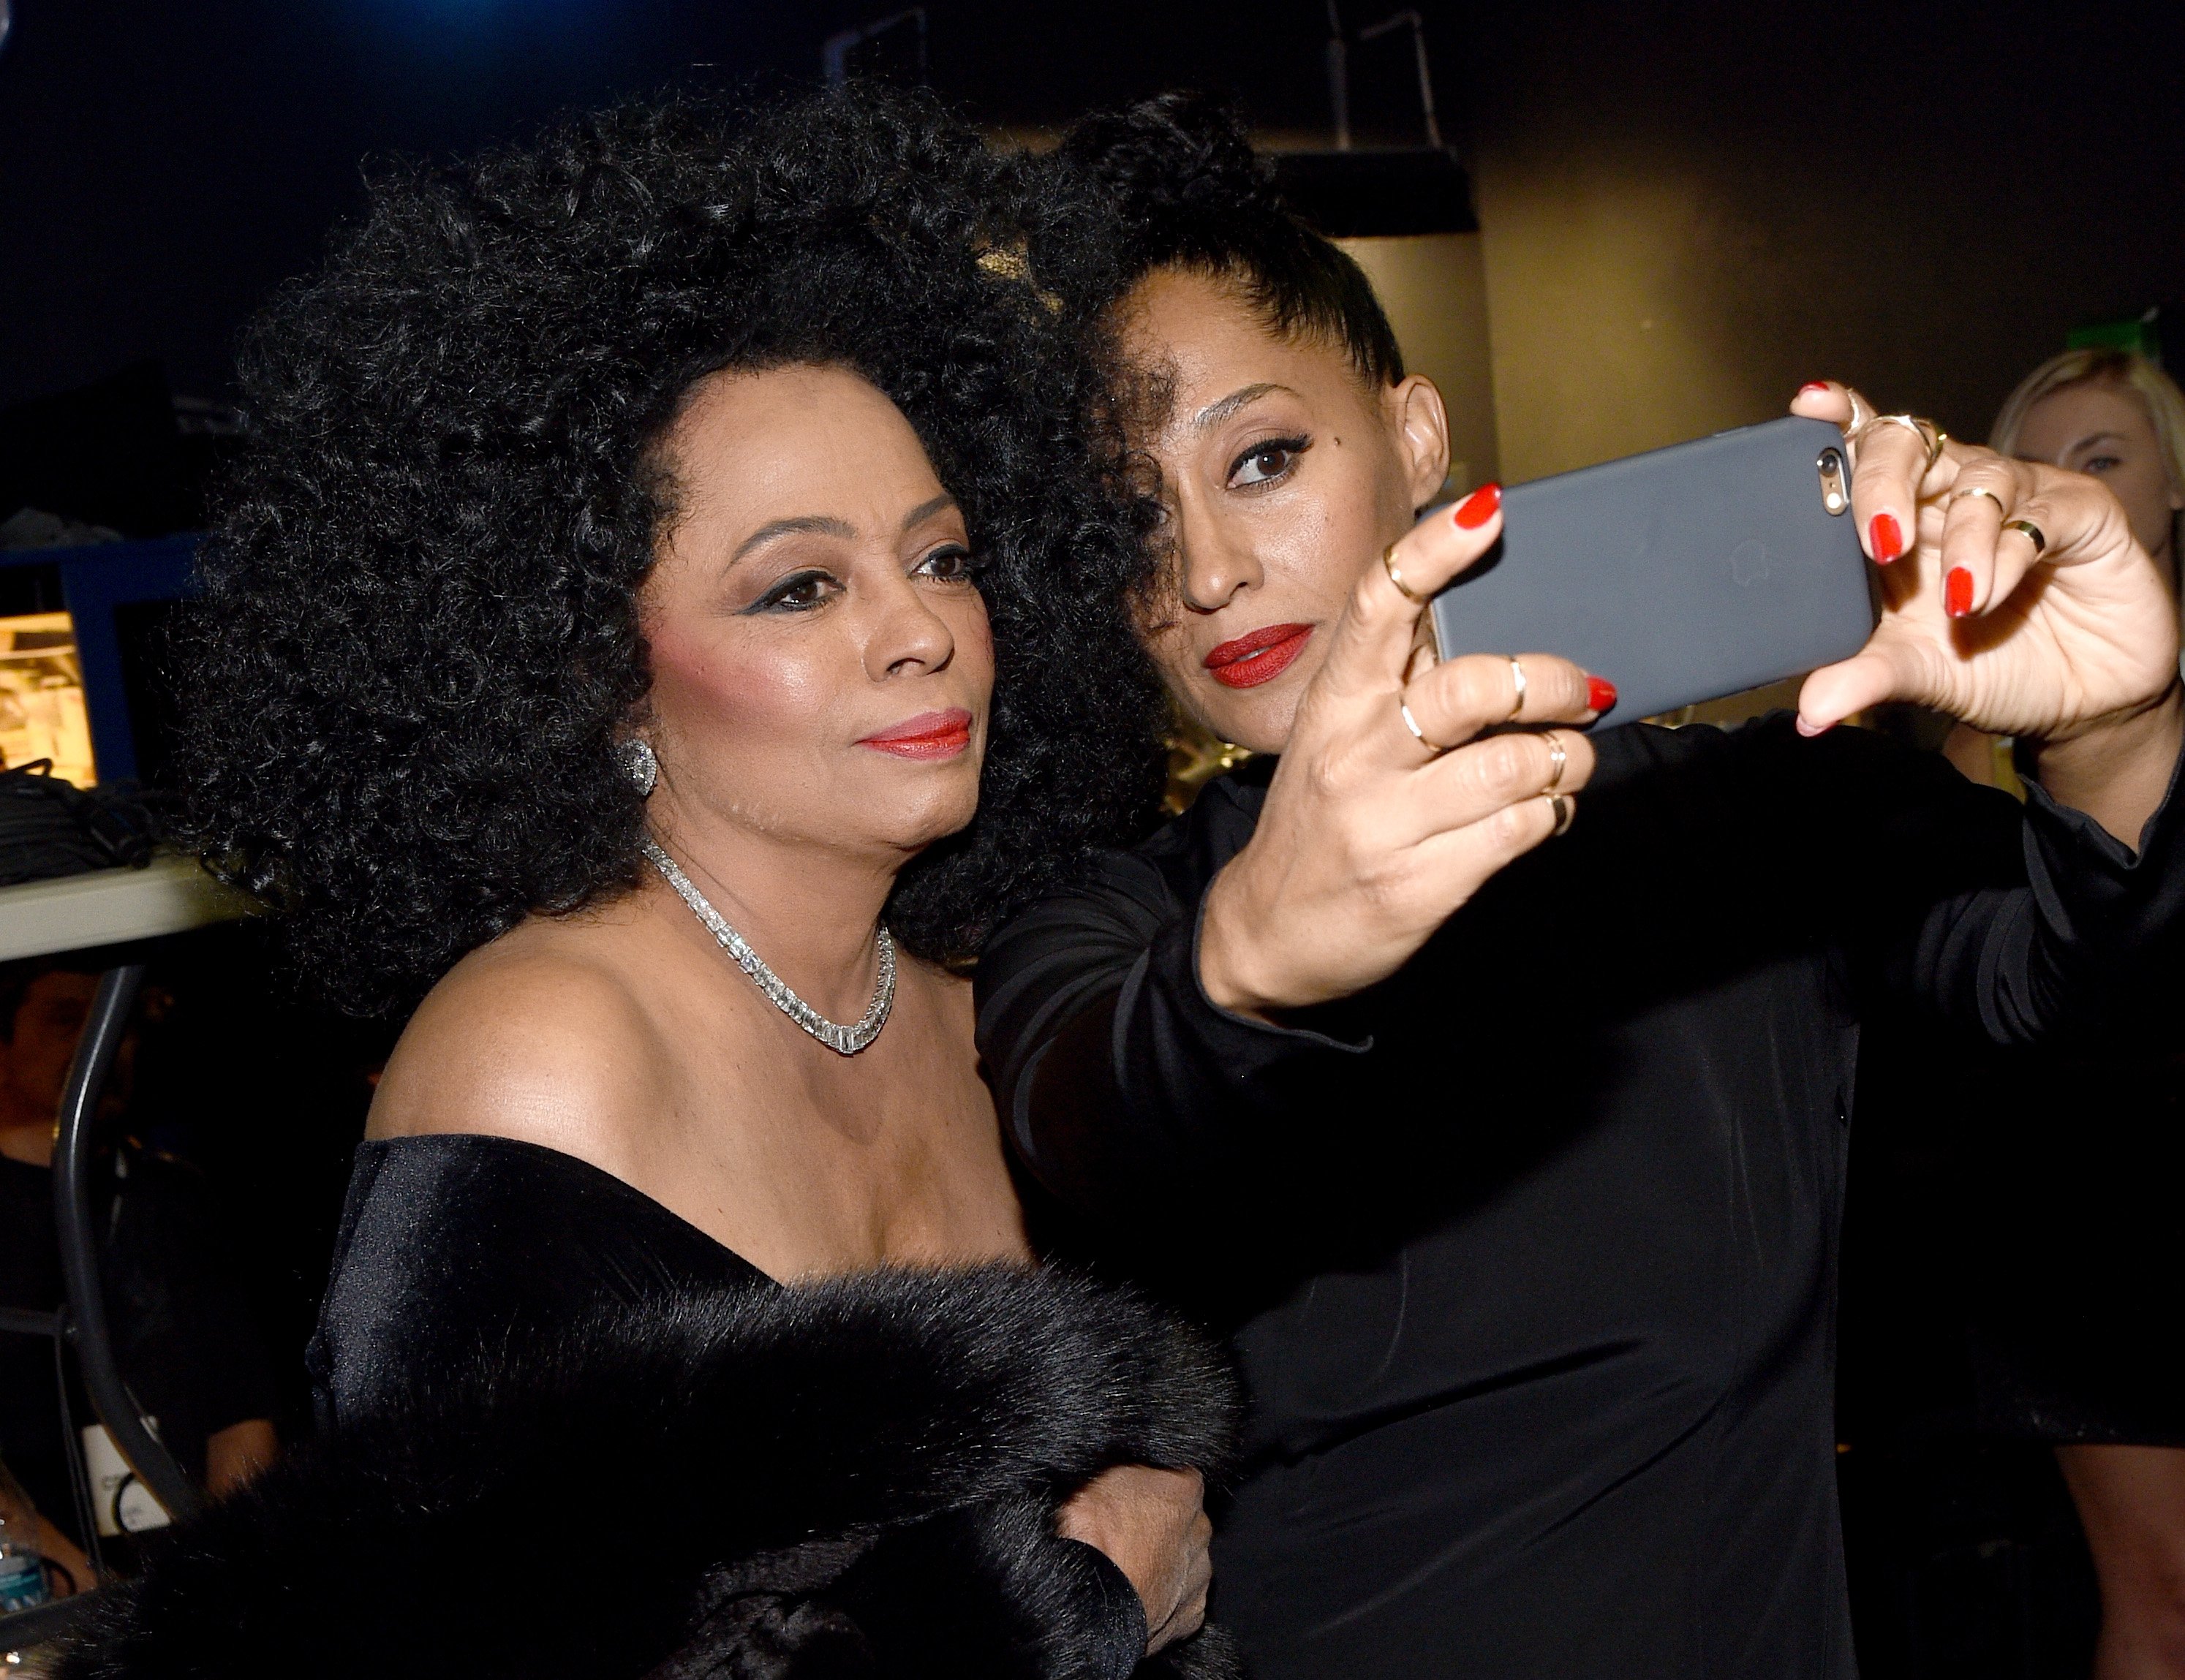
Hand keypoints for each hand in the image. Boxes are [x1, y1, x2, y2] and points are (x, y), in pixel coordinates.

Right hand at [1056, 1464, 1211, 1653]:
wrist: (1093, 1604)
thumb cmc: (1092, 1535)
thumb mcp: (1095, 1474)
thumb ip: (1123, 1464)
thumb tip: (1122, 1458)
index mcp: (1186, 1489)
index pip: (1178, 1473)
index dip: (1154, 1483)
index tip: (1131, 1493)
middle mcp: (1201, 1529)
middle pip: (1185, 1518)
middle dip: (1163, 1524)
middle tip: (1126, 1532)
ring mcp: (1200, 1574)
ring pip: (1186, 1560)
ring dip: (1165, 1561)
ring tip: (1130, 1568)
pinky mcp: (1192, 1614)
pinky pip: (1182, 1599)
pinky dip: (1165, 1597)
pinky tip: (1139, 1594)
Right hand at [1198, 485, 1609, 1018]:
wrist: (1267, 933)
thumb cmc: (1321, 818)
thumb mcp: (1336, 736)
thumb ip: (1397, 678)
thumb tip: (1485, 616)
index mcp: (1334, 704)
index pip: (1380, 605)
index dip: (1434, 551)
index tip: (1489, 512)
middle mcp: (1355, 756)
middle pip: (1471, 688)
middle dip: (1553, 684)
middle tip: (1585, 692)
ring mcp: (1386, 824)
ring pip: (1515, 765)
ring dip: (1568, 758)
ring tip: (1570, 760)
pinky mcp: (1420, 886)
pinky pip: (1519, 830)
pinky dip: (1550, 814)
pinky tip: (1542, 811)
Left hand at [1790, 383, 2182, 742]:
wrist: (2079, 698)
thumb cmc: (1988, 665)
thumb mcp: (1918, 674)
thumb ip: (1864, 678)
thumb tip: (1812, 713)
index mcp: (1900, 516)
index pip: (1864, 445)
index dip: (1839, 417)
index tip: (1809, 405)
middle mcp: (1951, 493)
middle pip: (1909, 443)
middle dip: (1884, 479)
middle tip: (1879, 538)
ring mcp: (2016, 495)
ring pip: (1977, 479)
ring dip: (1961, 539)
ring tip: (1958, 602)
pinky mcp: (2078, 510)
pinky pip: (2040, 512)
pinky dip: (2010, 555)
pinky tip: (1993, 595)